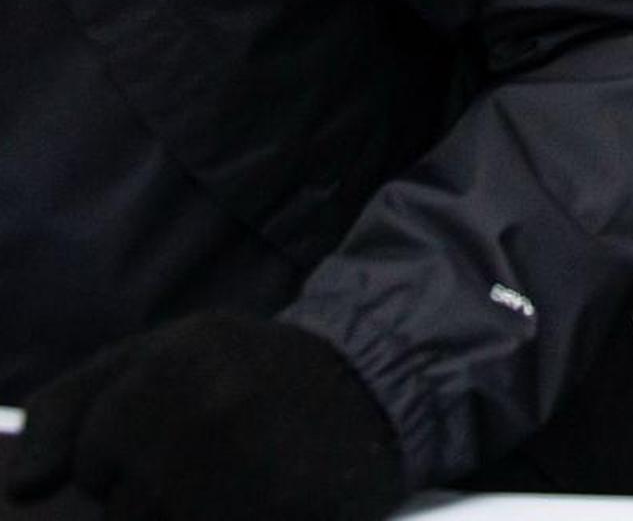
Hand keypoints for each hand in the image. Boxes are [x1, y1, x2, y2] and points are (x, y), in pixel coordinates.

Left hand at [7, 313, 402, 520]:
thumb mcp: (170, 350)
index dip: (116, 462)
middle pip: (118, 507)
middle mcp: (199, 407)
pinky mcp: (264, 513)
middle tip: (212, 464)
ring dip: (188, 515)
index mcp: (171, 358)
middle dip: (151, 498)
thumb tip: (22, 482)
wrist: (375, 385)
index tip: (164, 442)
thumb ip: (80, 399)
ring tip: (235, 484)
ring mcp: (234, 467)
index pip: (88, 458)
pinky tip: (252, 502)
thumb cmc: (256, 371)